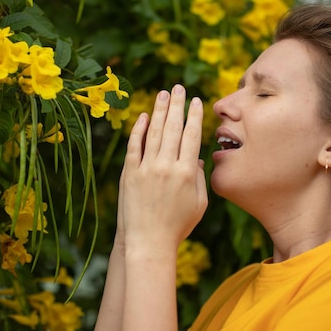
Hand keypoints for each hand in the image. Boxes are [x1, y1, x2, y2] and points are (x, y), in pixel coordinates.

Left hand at [119, 85, 207, 252]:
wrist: (148, 242)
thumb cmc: (178, 226)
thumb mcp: (199, 204)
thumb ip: (200, 178)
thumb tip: (197, 157)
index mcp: (187, 173)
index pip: (191, 136)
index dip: (194, 117)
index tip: (197, 102)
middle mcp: (167, 166)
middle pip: (173, 128)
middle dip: (177, 105)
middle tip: (178, 88)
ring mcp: (146, 169)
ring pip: (154, 132)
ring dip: (159, 111)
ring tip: (163, 94)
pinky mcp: (130, 173)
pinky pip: (134, 146)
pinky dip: (139, 129)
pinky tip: (144, 116)